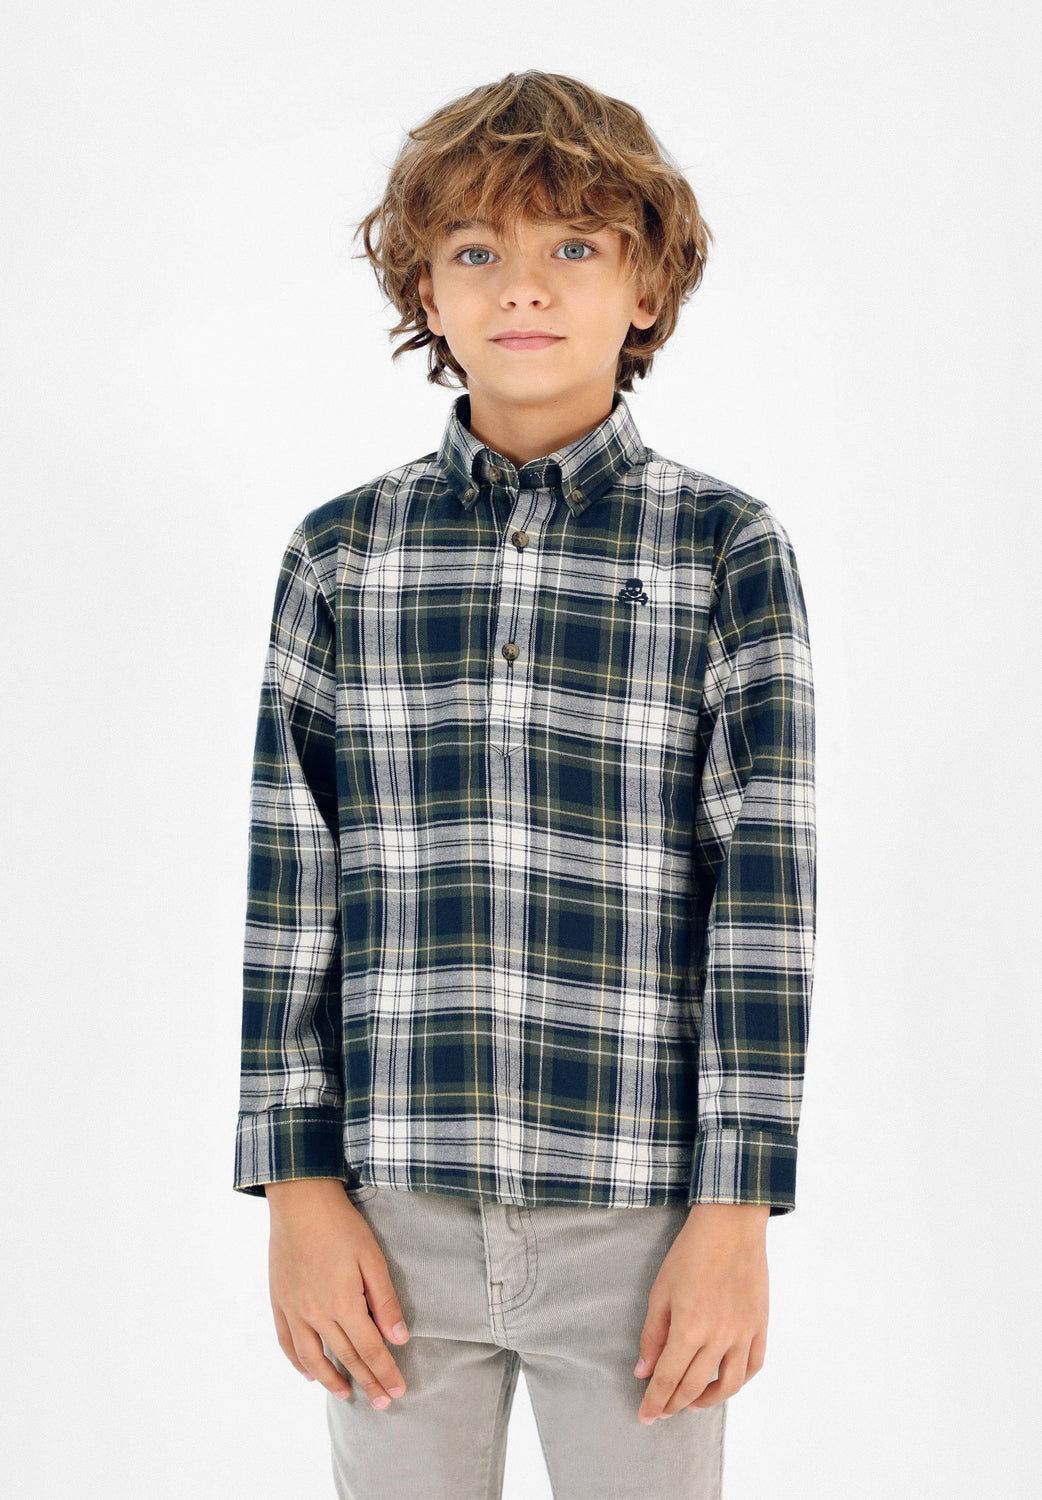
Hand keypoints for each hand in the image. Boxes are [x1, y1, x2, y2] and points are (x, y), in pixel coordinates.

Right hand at [265, 1178, 410, 1409]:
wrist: (300, 1202)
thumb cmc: (341, 1225)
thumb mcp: (372, 1258)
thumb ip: (385, 1301)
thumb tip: (399, 1339)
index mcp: (343, 1303)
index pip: (370, 1350)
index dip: (385, 1373)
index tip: (398, 1391)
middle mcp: (316, 1314)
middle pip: (346, 1357)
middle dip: (367, 1382)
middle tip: (383, 1404)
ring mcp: (294, 1310)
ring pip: (312, 1358)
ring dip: (331, 1380)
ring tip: (347, 1394)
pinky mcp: (279, 1301)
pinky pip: (287, 1341)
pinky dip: (298, 1362)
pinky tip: (309, 1373)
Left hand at [634, 1203, 768, 1422]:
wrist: (730, 1225)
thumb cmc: (691, 1253)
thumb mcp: (661, 1290)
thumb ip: (652, 1335)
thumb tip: (643, 1371)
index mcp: (690, 1327)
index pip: (668, 1378)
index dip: (655, 1401)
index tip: (645, 1416)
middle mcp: (719, 1337)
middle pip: (694, 1386)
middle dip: (674, 1405)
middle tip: (662, 1412)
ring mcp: (744, 1333)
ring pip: (728, 1385)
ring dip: (707, 1401)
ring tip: (691, 1403)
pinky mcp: (760, 1326)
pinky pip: (753, 1366)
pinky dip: (738, 1381)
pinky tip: (724, 1382)